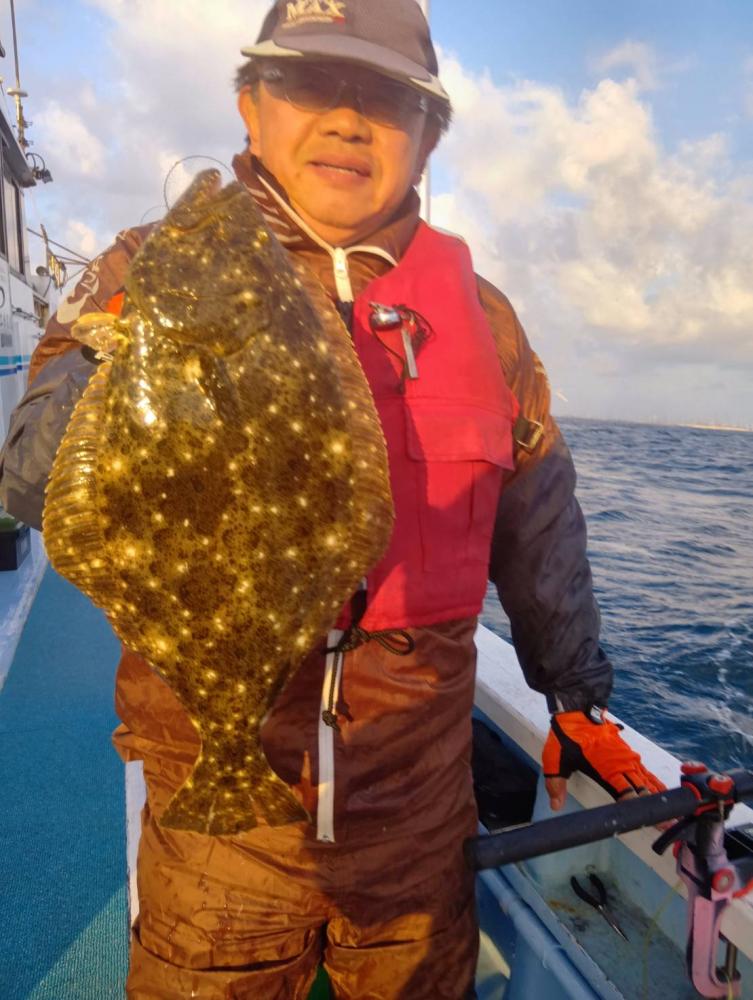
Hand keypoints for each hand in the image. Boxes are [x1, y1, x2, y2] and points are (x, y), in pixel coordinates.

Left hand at [542, 709, 665, 811]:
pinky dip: (655, 783)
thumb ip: (555, 783)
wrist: (577, 708)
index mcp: (606, 768)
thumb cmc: (567, 734)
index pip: (626, 793)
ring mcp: (627, 757)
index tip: (651, 821)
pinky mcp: (627, 752)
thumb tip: (556, 806)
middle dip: (654, 808)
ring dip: (658, 797)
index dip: (638, 808)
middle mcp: (621, 764)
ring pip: (647, 781)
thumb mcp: (554, 757)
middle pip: (643, 790)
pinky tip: (663, 793)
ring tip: (672, 814)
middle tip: (669, 824)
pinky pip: (645, 771)